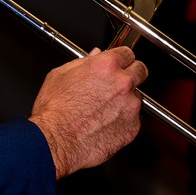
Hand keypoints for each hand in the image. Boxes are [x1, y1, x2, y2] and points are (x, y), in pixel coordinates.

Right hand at [29, 46, 145, 178]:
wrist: (55, 141)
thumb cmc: (54, 111)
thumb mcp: (61, 75)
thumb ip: (83, 62)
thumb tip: (95, 56)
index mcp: (106, 66)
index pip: (127, 53)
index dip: (122, 59)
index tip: (120, 63)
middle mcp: (123, 84)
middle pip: (141, 71)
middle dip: (132, 74)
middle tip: (119, 83)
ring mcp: (130, 106)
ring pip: (137, 97)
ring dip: (126, 100)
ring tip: (105, 110)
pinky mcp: (133, 127)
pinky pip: (134, 120)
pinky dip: (124, 121)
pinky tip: (106, 124)